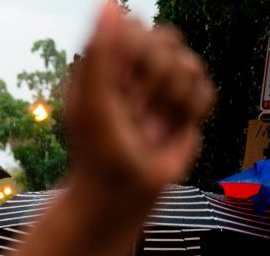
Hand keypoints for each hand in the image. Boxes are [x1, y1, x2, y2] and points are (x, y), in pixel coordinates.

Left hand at [65, 4, 214, 197]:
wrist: (122, 193)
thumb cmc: (99, 152)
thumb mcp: (93, 103)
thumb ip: (100, 55)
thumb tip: (109, 4)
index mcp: (107, 62)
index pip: (137, 28)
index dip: (138, 55)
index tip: (124, 88)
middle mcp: (135, 69)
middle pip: (168, 40)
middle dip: (156, 80)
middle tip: (135, 114)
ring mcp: (162, 86)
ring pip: (191, 63)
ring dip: (172, 100)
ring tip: (150, 126)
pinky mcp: (184, 106)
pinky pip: (206, 90)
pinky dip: (189, 113)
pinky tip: (169, 131)